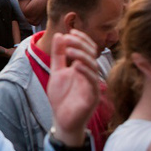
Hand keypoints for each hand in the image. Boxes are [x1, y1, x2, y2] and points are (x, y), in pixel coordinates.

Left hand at [47, 30, 99, 146]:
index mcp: (82, 67)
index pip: (87, 48)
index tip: (71, 31)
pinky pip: (92, 82)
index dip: (81, 38)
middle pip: (91, 54)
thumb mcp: (56, 71)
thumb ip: (58, 55)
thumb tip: (60, 35)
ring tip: (69, 50)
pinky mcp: (92, 97)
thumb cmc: (61, 97)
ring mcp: (92, 85)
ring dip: (82, 56)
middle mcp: (89, 74)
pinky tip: (76, 66)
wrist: (61, 119)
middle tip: (69, 38)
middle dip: (81, 44)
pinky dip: (85, 72)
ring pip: (93, 66)